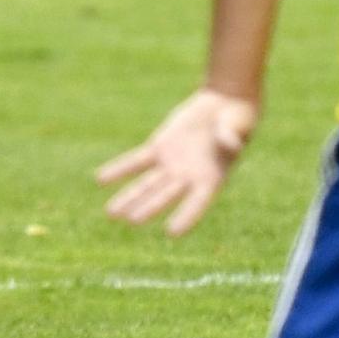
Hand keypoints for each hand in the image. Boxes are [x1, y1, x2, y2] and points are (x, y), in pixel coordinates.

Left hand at [97, 89, 261, 236]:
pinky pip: (136, 161)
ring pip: (146, 184)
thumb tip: (230, 142)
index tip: (173, 233)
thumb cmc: (236, 119)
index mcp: (212, 179)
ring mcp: (171, 165)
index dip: (186, 217)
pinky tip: (101, 180)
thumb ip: (231, 138)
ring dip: (129, 197)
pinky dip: (119, 170)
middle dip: (149, 207)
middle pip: (165, 195)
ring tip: (111, 214)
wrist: (223, 104)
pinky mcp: (159, 149)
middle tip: (132, 221)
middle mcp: (188, 178)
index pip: (197, 203)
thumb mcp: (237, 127)